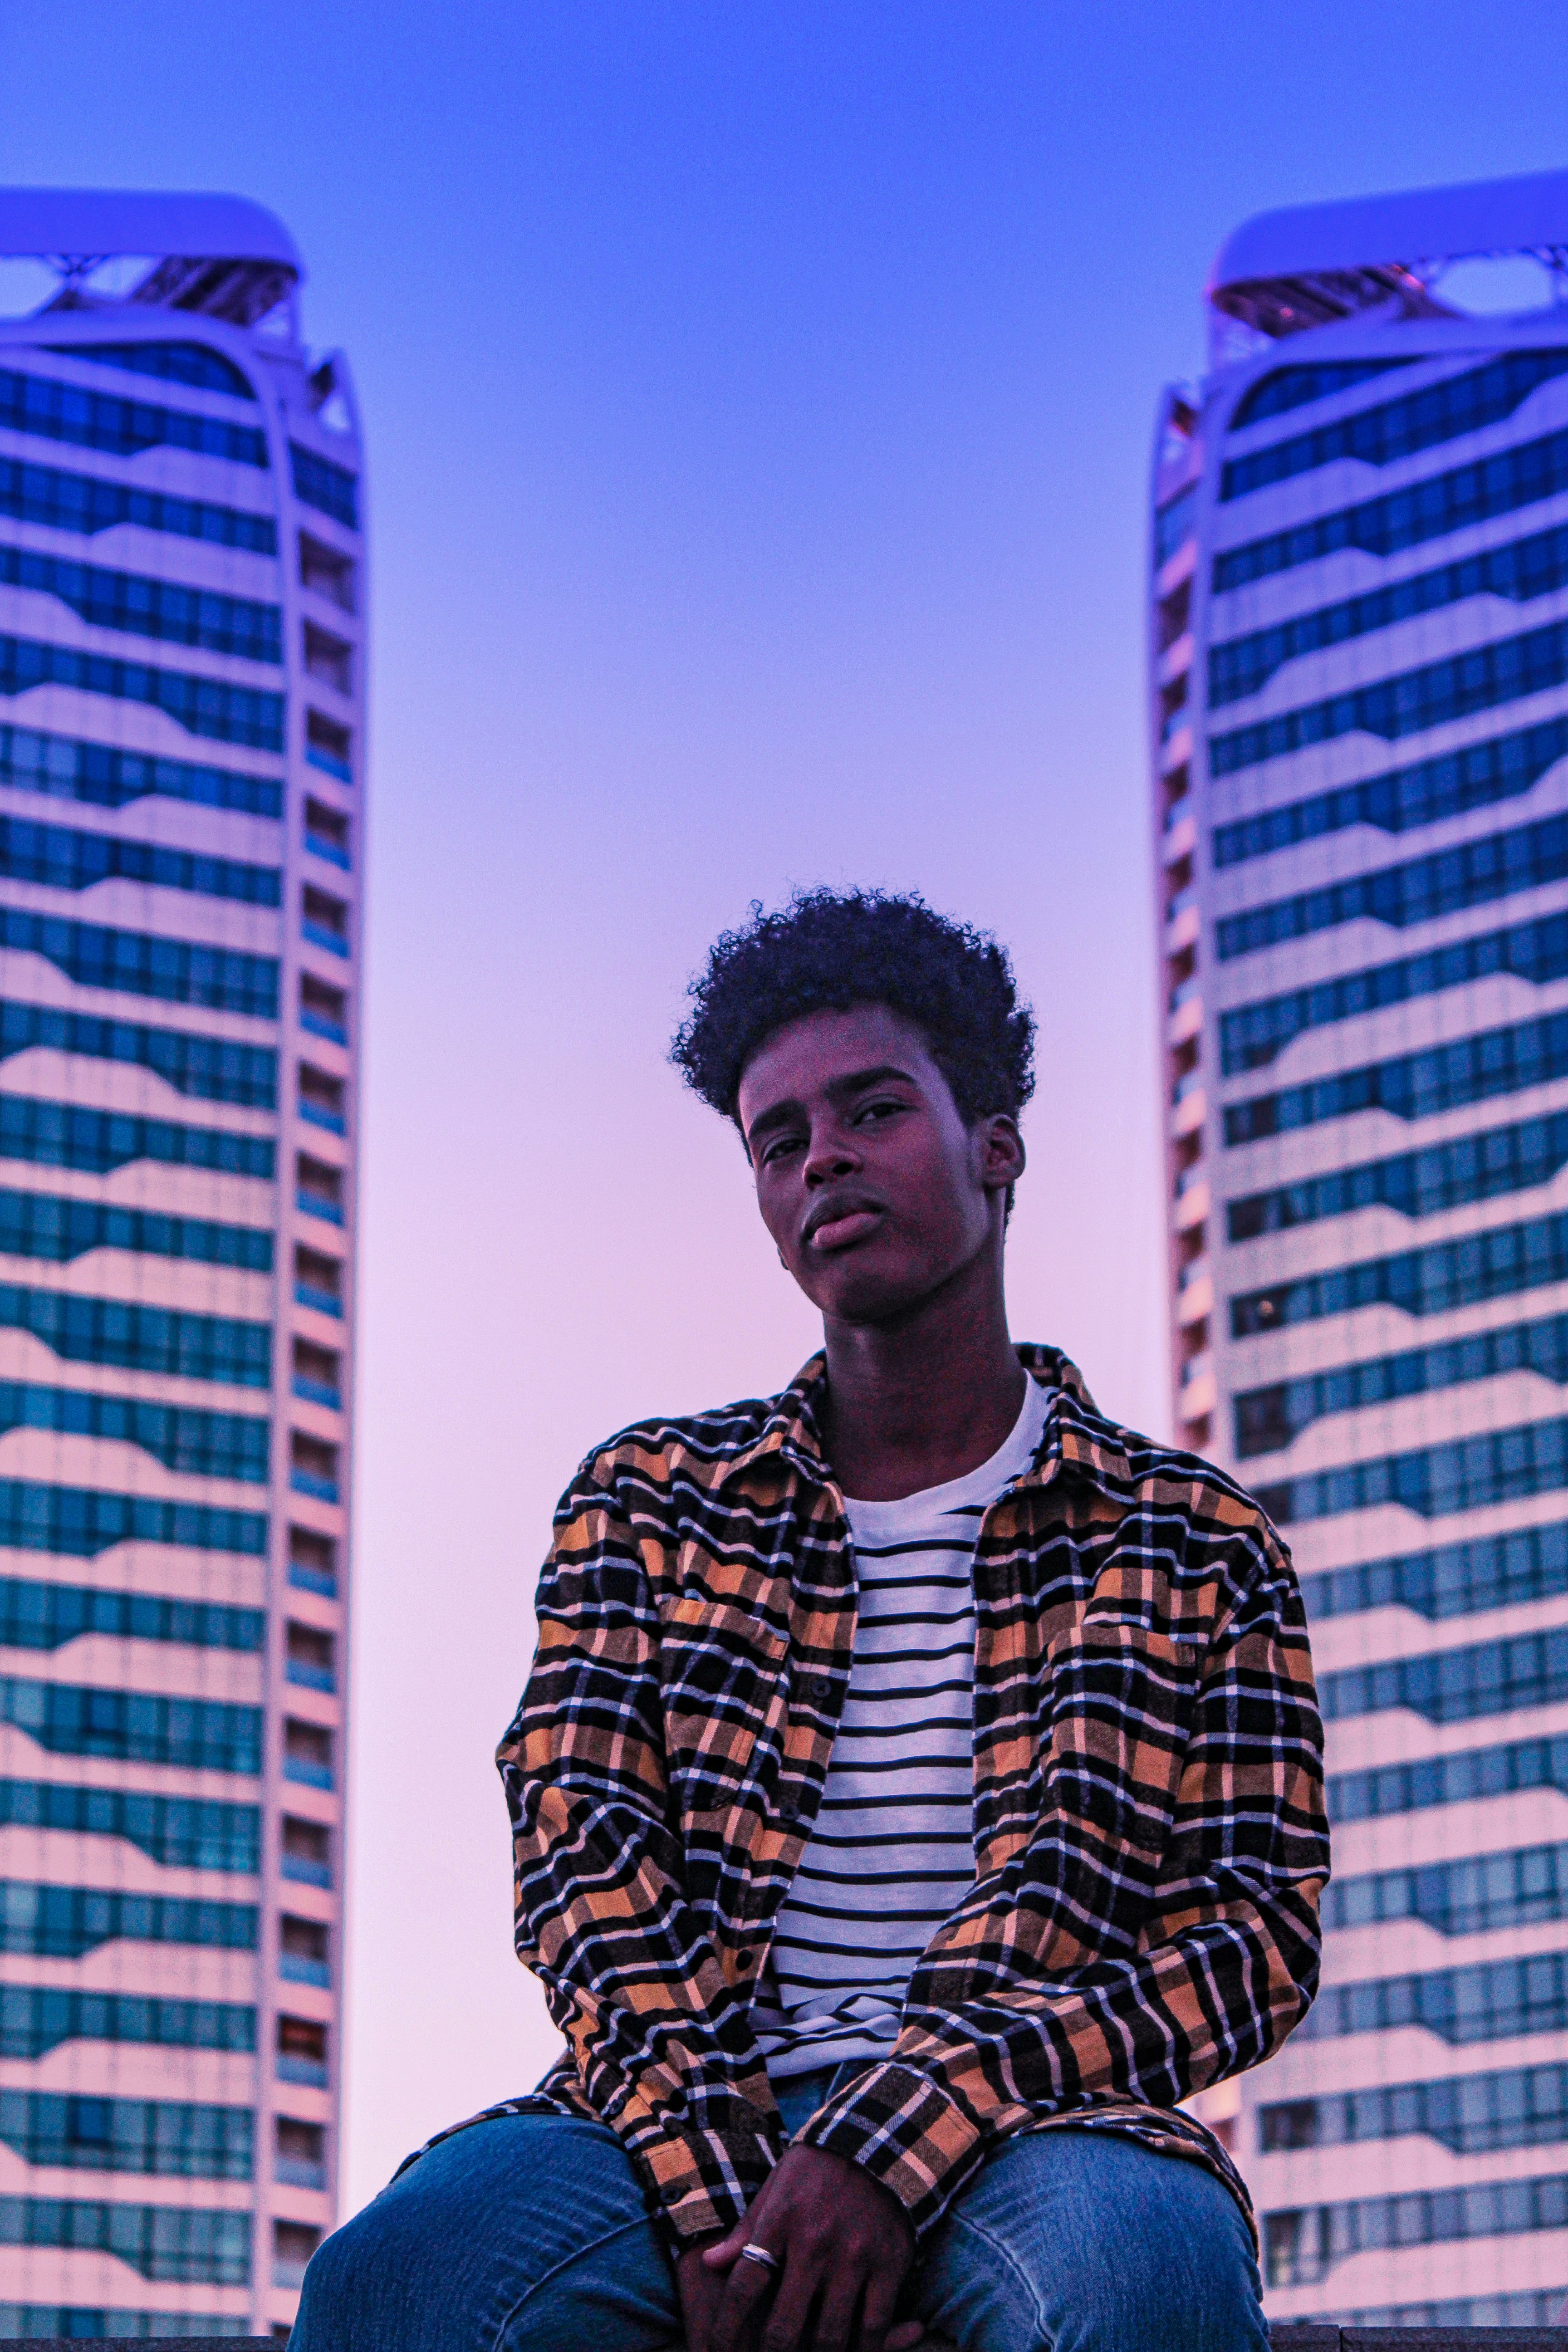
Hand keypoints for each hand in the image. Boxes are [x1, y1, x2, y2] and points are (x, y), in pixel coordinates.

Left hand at [696, 2144, 918, 2351]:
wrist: (878, 2140)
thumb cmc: (816, 2168)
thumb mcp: (775, 2187)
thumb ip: (746, 2229)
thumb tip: (710, 2263)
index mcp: (780, 2221)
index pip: (744, 2287)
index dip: (726, 2328)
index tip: (717, 2351)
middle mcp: (815, 2243)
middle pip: (784, 2325)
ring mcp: (854, 2256)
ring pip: (830, 2334)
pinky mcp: (889, 2264)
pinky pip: (873, 2325)